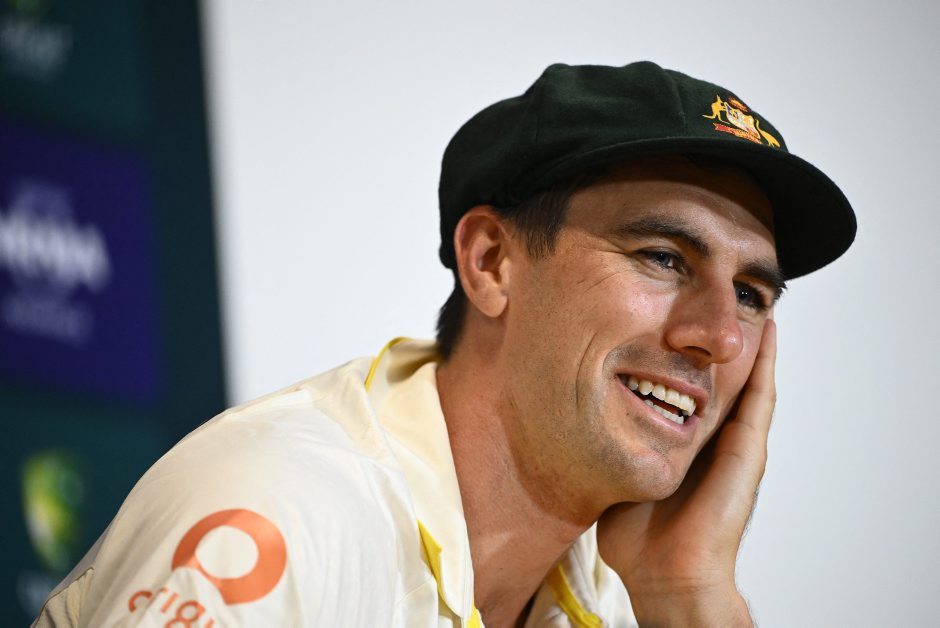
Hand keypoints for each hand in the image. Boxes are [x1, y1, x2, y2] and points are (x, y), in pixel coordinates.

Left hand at [597, 319, 776, 625]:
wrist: (664, 574)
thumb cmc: (638, 537)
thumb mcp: (615, 472)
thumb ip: (604, 446)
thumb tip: (568, 423)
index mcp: (683, 442)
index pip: (688, 386)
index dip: (686, 352)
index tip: (676, 315)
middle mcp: (712, 439)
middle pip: (720, 377)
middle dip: (719, 339)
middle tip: (719, 296)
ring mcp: (734, 444)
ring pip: (746, 380)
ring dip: (749, 342)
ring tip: (750, 302)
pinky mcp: (747, 453)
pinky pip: (760, 400)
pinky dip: (766, 366)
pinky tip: (769, 334)